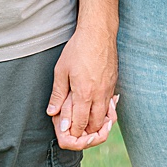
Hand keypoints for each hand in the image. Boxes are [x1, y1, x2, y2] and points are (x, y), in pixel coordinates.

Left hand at [48, 27, 117, 145]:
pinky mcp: (114, 83)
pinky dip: (106, 112)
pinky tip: (100, 110)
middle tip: (78, 134)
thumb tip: (52, 112)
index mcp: (84, 93)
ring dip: (98, 124)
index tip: (66, 134)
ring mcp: (109, 89)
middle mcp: (99, 94)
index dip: (72, 133)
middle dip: (87, 134)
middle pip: (96, 125)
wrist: (99, 32)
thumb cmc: (78, 49)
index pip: (80, 124)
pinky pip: (111, 104)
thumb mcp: (61, 71)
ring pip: (106, 116)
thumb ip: (58, 94)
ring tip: (89, 126)